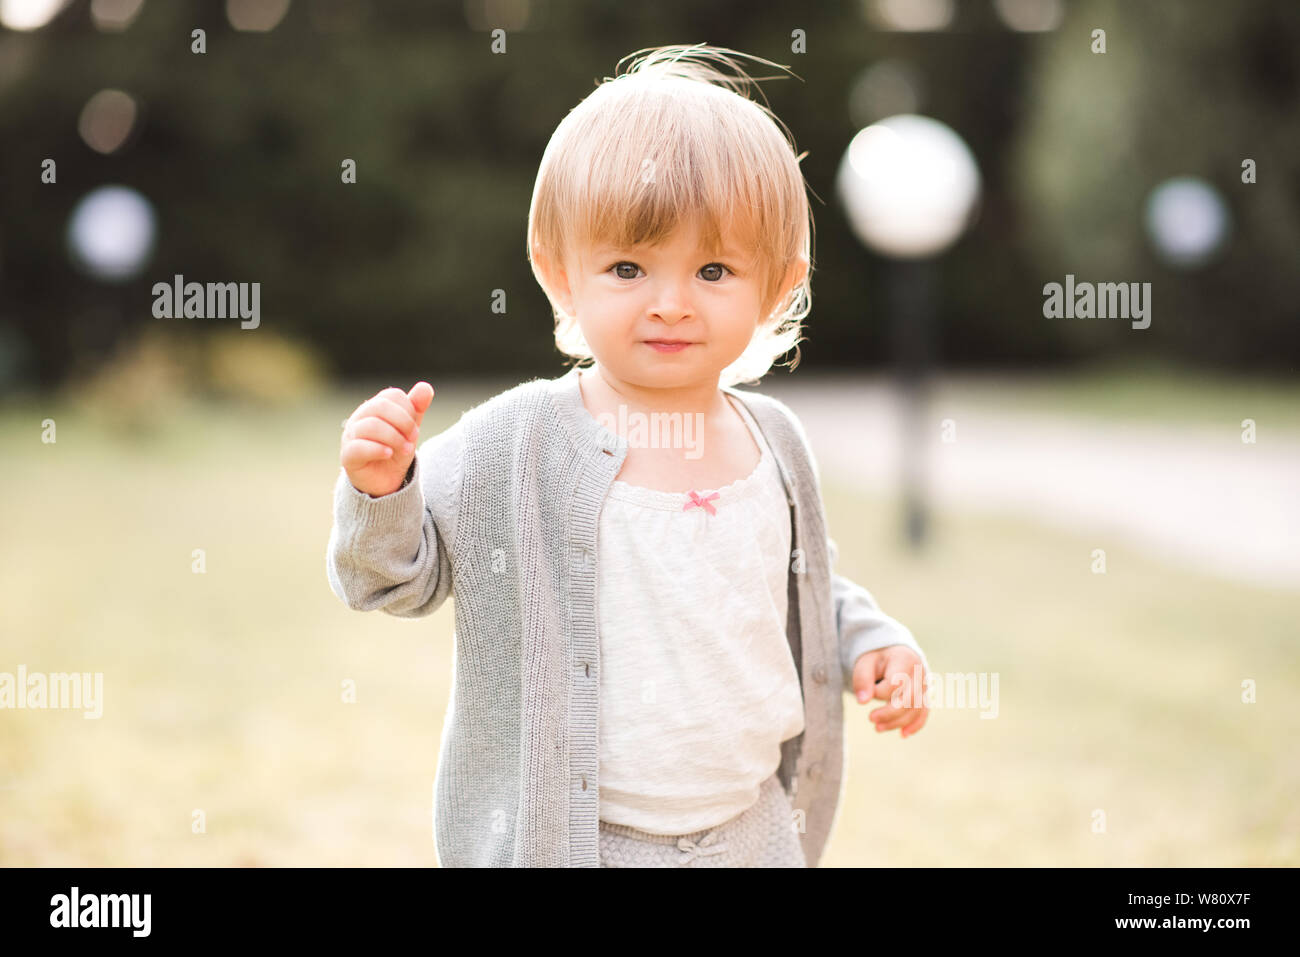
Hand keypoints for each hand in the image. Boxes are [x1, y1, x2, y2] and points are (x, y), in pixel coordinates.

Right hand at [341, 382, 434, 497]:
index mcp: (375, 407)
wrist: (384, 481)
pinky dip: (377, 449)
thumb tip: (425, 386)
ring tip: (406, 450)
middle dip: (403, 422)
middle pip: (380, 406)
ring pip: (370, 426)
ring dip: (394, 438)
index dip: (409, 410)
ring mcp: (351, 435)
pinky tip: (389, 454)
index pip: (392, 395)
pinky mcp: (347, 455)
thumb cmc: (396, 451)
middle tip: (413, 439)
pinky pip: (358, 447)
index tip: (415, 428)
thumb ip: (417, 409)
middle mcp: (360, 417)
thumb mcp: (410, 430)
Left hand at [851, 645, 928, 738]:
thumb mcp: (865, 662)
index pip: (895, 684)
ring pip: (916, 709)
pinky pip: (923, 712)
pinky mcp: (925, 696)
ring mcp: (925, 685)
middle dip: (889, 713)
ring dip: (897, 722)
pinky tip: (902, 735)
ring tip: (877, 728)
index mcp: (905, 660)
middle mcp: (920, 673)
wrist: (892, 652)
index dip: (878, 693)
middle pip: (909, 700)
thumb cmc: (876, 658)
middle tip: (871, 718)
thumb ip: (862, 679)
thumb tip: (862, 702)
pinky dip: (915, 725)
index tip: (866, 693)